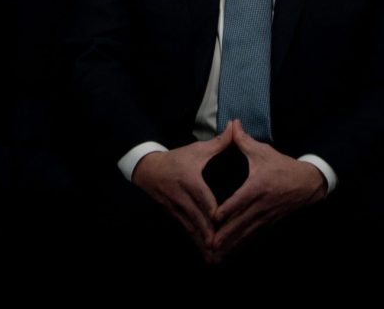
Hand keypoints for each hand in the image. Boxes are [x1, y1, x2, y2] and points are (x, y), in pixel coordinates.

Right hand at [132, 123, 234, 255]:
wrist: (148, 169)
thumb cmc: (176, 158)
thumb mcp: (196, 149)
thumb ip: (219, 143)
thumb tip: (235, 128)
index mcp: (190, 181)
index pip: (203, 199)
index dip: (213, 211)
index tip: (223, 222)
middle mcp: (182, 198)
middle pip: (198, 219)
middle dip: (210, 234)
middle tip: (222, 247)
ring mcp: (177, 209)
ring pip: (192, 229)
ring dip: (203, 243)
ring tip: (215, 257)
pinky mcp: (175, 216)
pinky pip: (187, 231)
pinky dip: (197, 242)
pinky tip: (206, 253)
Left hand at [210, 120, 327, 261]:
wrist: (308, 183)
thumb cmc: (283, 166)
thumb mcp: (264, 152)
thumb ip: (244, 141)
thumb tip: (232, 124)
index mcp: (256, 187)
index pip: (237, 201)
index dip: (224, 211)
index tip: (211, 219)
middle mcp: (260, 205)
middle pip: (239, 223)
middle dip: (224, 236)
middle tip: (209, 245)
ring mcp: (265, 216)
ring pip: (245, 233)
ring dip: (231, 244)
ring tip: (217, 255)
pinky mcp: (269, 222)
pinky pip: (253, 235)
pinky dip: (241, 244)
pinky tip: (232, 252)